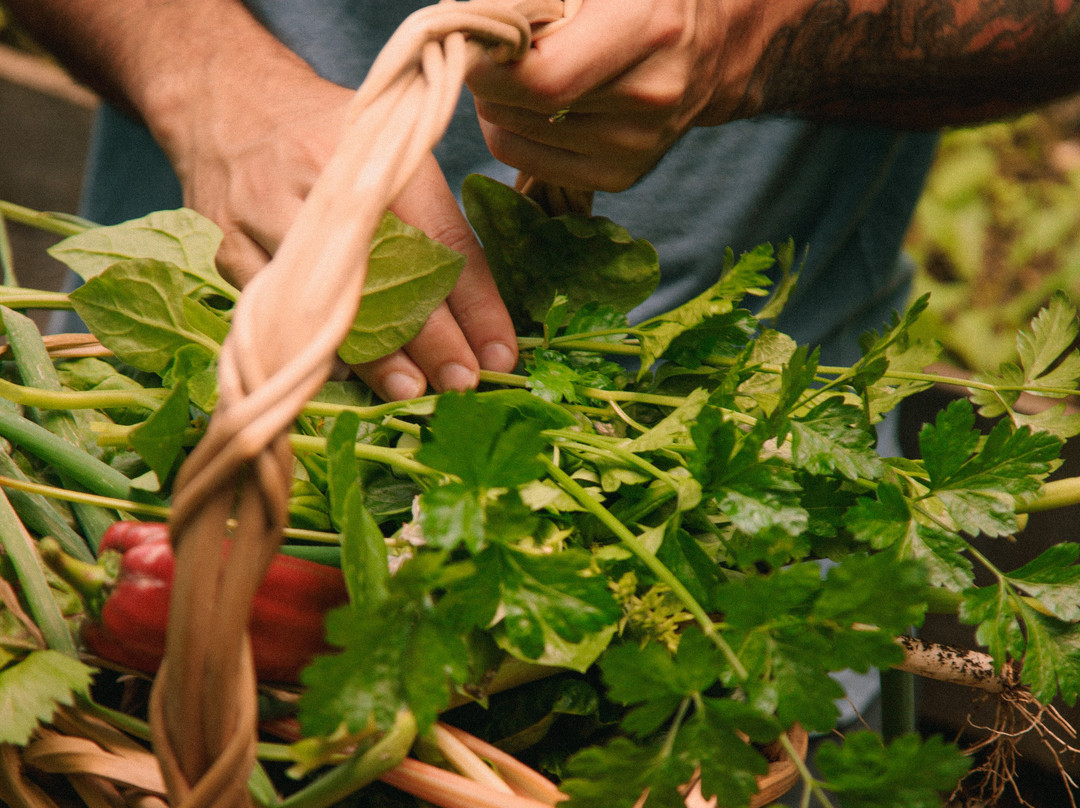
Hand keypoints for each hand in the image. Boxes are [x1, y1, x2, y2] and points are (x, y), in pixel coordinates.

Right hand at [155, 40, 516, 400]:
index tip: (501, 352)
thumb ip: (432, 220)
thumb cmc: (325, 136)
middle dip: (433, 340)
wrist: (225, 103)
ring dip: (376, 358)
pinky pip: (280, 312)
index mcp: (378, 155)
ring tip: (413, 390)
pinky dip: (314, 347)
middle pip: (389, 277)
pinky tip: (346, 375)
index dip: (477, 304)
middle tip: (464, 382)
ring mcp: (267, 215)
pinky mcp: (229, 246)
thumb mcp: (388, 152)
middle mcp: (323, 183)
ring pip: (331, 302)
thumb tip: (476, 316)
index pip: (442, 238)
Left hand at [466, 0, 732, 191]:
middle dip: (486, 76)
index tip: (474, 37)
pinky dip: (516, 132)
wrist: (714, 40)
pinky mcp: (623, 176)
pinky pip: (530, 163)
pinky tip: (535, 103)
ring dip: (497, 104)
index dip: (488, 65)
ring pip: (513, 139)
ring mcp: (638, 145)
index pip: (541, 79)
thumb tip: (471, 19)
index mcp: (648, 27)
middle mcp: (650, 95)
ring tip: (522, 70)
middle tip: (495, 47)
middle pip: (519, 109)